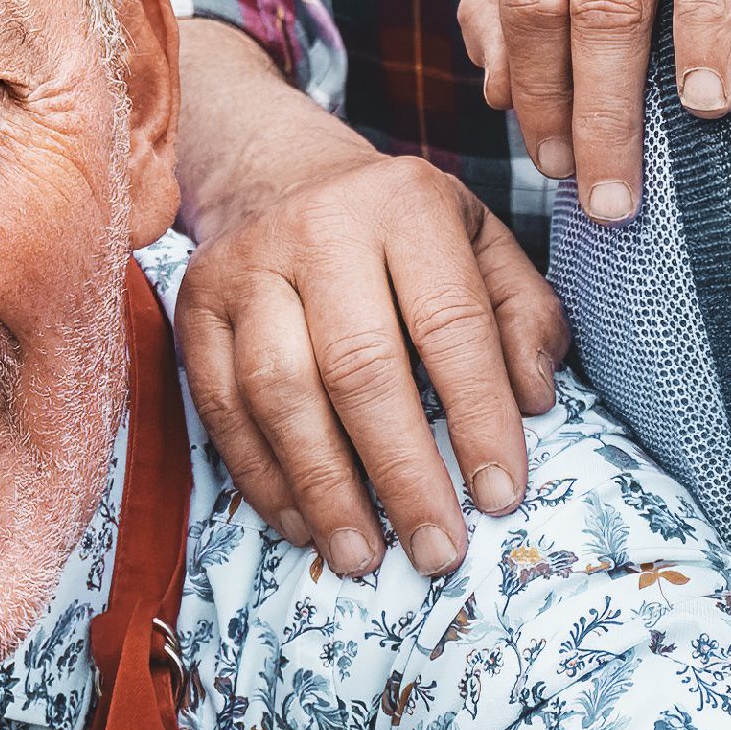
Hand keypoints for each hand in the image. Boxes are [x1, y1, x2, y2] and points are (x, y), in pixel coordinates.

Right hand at [168, 27, 563, 575]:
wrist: (280, 173)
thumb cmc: (400, 229)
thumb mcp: (481, 241)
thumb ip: (523, 313)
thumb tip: (536, 399)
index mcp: (406, 204)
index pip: (450, 323)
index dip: (479, 417)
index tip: (502, 496)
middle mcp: (320, 227)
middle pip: (359, 368)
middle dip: (402, 473)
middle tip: (437, 552)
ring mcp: (246, 266)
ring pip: (280, 394)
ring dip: (325, 489)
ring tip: (365, 556)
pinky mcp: (195, 307)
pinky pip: (223, 408)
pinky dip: (263, 478)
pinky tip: (303, 525)